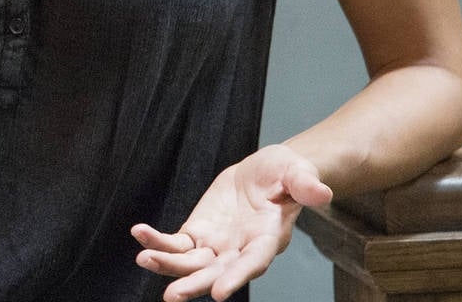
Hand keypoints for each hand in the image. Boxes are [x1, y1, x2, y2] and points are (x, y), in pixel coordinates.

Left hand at [130, 144, 332, 301]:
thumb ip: (305, 184)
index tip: (219, 293)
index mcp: (268, 239)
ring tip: (144, 258)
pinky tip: (139, 234)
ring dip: (168, 265)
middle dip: (194, 284)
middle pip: (216, 274)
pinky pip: (176, 244)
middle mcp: (241, 251)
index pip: (253, 263)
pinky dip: (158, 241)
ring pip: (190, 264)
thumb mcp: (298, 172)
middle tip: (172, 296)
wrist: (265, 174)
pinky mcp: (198, 235)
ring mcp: (217, 246)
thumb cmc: (286, 175)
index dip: (237, 277)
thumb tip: (322, 193)